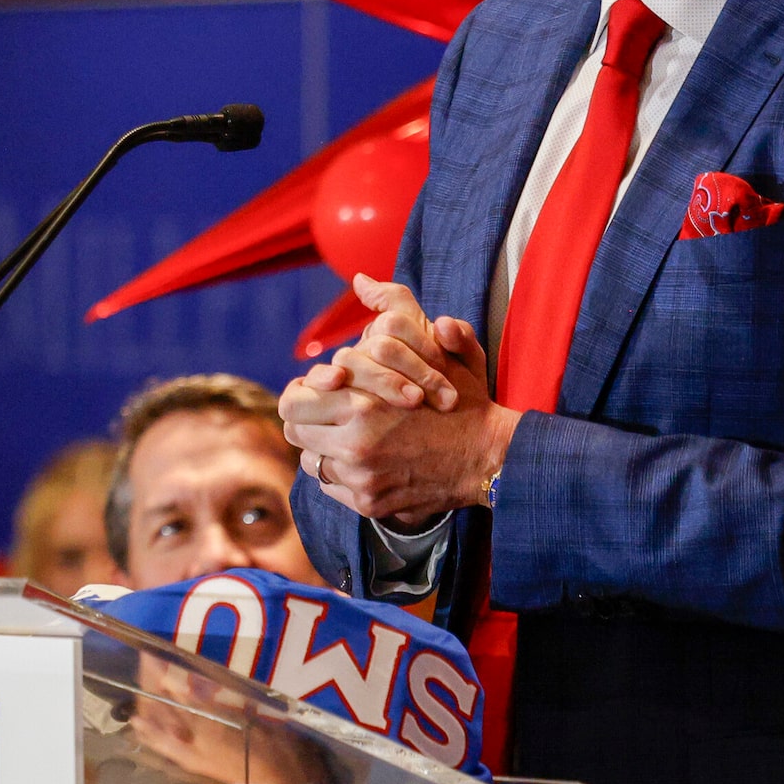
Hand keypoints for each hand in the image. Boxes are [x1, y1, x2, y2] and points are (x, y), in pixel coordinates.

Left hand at [280, 280, 518, 524]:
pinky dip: (342, 475)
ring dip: (323, 448)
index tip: (315, 391)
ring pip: (311, 462)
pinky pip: (332, 488)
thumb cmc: (463, 402)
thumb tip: (361, 279)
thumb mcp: (435, 348)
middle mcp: (354, 445)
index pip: (293, 403)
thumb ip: (401, 308)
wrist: (491, 458)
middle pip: (295, 433)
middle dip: (307, 421)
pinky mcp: (369, 503)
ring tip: (346, 437)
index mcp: (362, 404)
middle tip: (324, 415)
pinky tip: (364, 461)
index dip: (301, 394)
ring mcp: (361, 479)